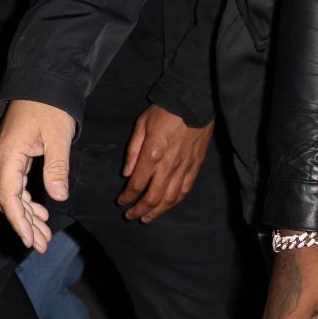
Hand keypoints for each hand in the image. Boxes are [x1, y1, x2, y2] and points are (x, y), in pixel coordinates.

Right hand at [0, 99, 76, 251]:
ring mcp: (7, 156)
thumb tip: (58, 197)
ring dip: (27, 214)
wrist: (42, 81)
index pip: (8, 197)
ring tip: (43, 235)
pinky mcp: (15, 153)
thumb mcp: (58, 136)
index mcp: (9, 155)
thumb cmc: (51, 106)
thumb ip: (57, 167)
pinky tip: (40, 211)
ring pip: (12, 194)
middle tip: (40, 246)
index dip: (18, 221)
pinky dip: (28, 199)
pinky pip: (17, 183)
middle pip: (8, 200)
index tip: (29, 240)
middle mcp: (3, 158)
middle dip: (24, 224)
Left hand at [117, 104, 214, 221]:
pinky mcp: (196, 165)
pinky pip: (186, 189)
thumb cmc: (165, 111)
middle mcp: (168, 165)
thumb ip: (132, 151)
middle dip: (140, 210)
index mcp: (152, 154)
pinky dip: (176, 200)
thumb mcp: (141, 125)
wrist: (194, 101)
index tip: (121, 202)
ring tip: (148, 217)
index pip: (136, 185)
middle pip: (153, 197)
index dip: (127, 197)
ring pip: (170, 198)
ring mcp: (184, 167)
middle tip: (131, 216)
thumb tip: (126, 174)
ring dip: (158, 211)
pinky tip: (169, 204)